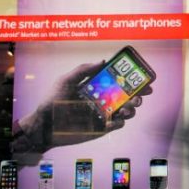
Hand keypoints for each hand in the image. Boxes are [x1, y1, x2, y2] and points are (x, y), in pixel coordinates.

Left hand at [13, 62, 151, 152]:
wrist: (45, 125)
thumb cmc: (53, 100)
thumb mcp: (66, 80)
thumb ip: (83, 70)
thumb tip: (103, 61)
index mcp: (98, 87)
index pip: (119, 81)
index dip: (132, 79)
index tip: (142, 78)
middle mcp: (104, 99)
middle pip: (128, 95)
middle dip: (138, 94)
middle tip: (140, 95)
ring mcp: (104, 114)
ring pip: (127, 110)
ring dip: (132, 108)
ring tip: (126, 108)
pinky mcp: (102, 128)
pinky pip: (117, 125)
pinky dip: (119, 122)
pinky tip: (113, 121)